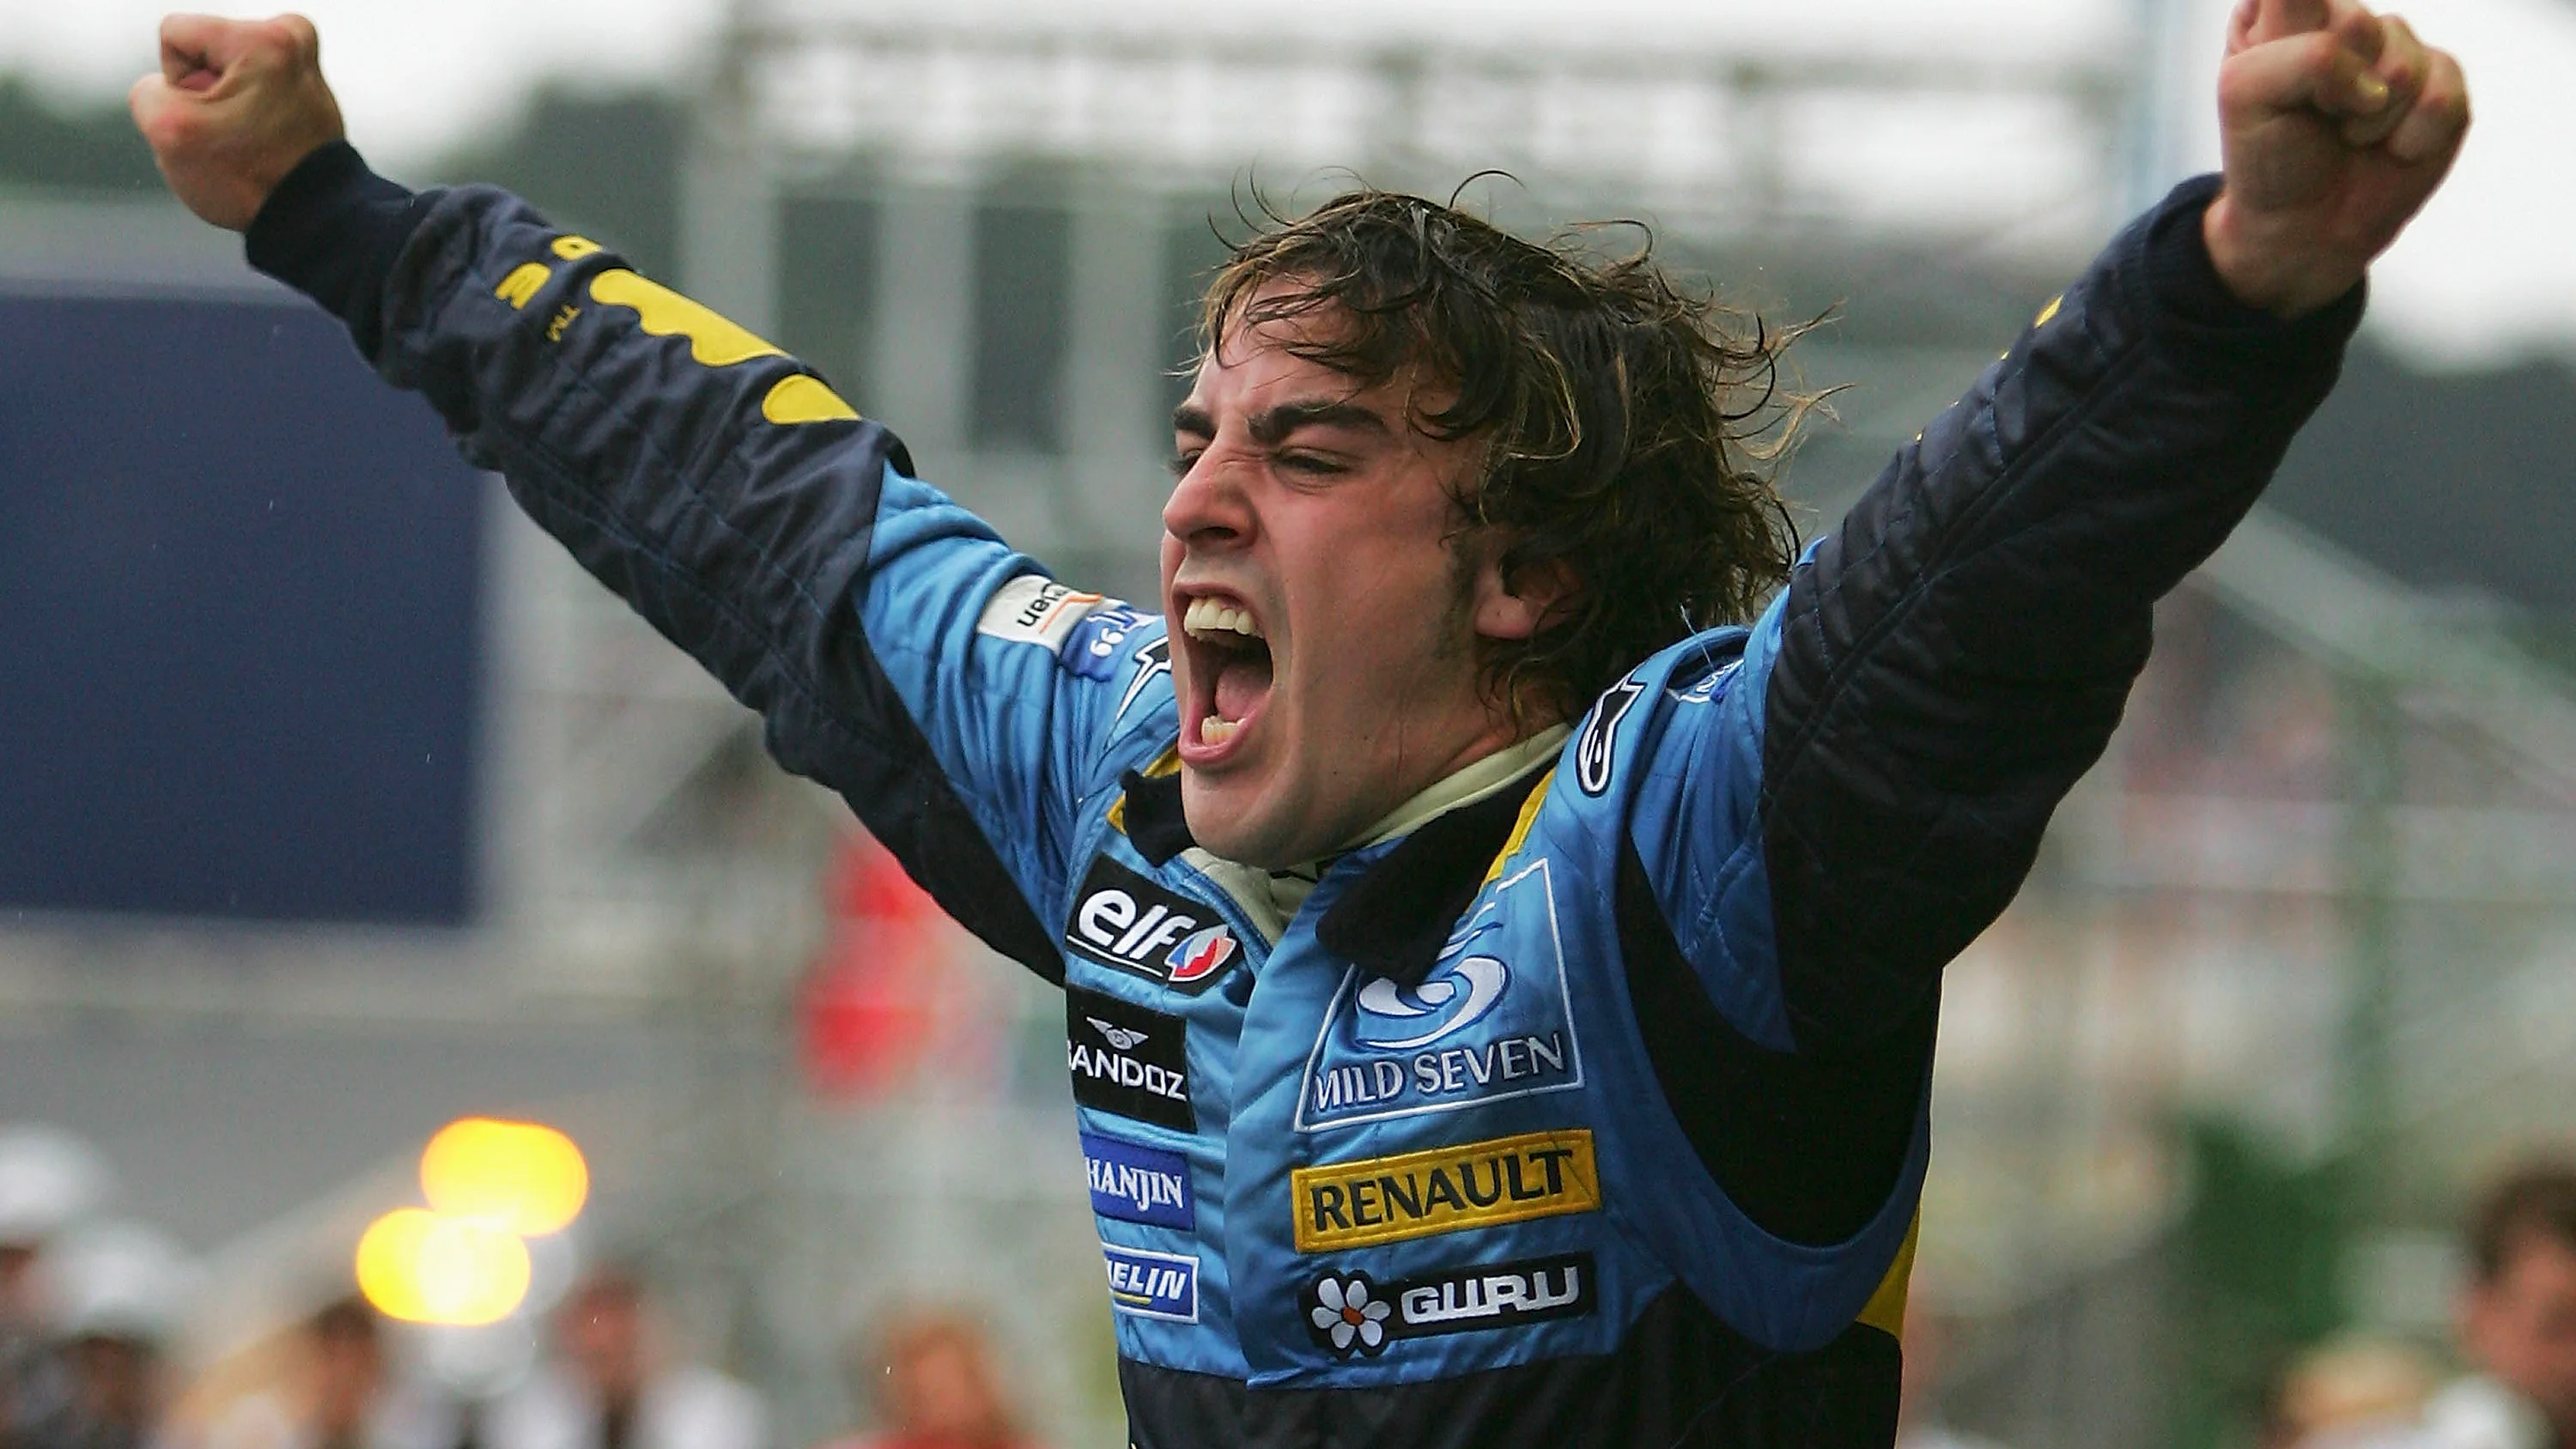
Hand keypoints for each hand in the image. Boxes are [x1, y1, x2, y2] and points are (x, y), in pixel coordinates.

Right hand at [129, 13, 345, 231]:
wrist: (309, 215)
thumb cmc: (247, 179)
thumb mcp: (166, 130)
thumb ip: (147, 89)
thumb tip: (174, 88)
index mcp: (265, 39)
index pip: (174, 34)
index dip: (177, 83)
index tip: (212, 118)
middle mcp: (293, 37)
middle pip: (201, 50)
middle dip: (203, 94)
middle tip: (234, 134)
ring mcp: (303, 60)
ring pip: (221, 70)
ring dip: (222, 106)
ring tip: (250, 139)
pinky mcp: (306, 83)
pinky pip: (246, 85)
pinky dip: (245, 112)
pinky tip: (263, 140)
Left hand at [2203, 0, 2468, 317]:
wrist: (2303, 228)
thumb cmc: (2268, 157)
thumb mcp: (2246, 93)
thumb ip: (2305, 52)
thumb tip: (2383, 77)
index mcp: (2283, 10)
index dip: (2303, 42)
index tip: (2290, 88)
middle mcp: (2343, 18)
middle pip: (2357, 24)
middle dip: (2332, 87)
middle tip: (2316, 116)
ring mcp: (2397, 48)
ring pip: (2402, 63)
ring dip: (2369, 119)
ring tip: (2348, 137)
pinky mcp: (2441, 81)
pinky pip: (2441, 96)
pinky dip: (2408, 138)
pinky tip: (2388, 147)